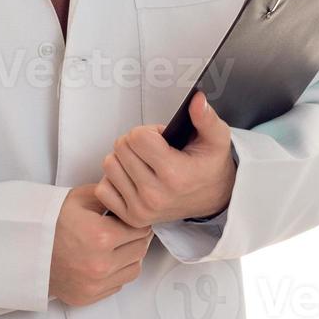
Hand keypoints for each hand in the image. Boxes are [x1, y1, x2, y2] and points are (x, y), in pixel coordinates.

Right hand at [48, 184, 153, 306]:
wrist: (26, 248)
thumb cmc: (51, 222)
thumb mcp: (80, 198)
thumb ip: (110, 196)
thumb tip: (130, 198)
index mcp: (102, 236)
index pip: (140, 229)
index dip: (136, 221)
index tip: (128, 219)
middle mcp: (101, 264)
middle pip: (140, 250)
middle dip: (135, 238)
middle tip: (122, 230)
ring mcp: (95, 284)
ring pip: (133, 270)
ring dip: (129, 257)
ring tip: (114, 246)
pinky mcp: (89, 297)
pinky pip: (117, 285)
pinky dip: (116, 273)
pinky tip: (103, 260)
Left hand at [96, 90, 234, 226]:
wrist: (213, 199)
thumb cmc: (209, 167)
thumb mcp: (216, 139)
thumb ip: (206, 118)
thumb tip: (197, 100)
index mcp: (174, 174)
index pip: (137, 137)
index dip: (149, 132)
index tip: (161, 140)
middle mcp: (155, 195)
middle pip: (121, 148)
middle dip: (135, 143)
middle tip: (154, 151)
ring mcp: (141, 209)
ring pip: (109, 165)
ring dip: (124, 159)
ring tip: (144, 163)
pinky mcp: (131, 218)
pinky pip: (103, 189)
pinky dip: (115, 180)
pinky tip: (133, 178)